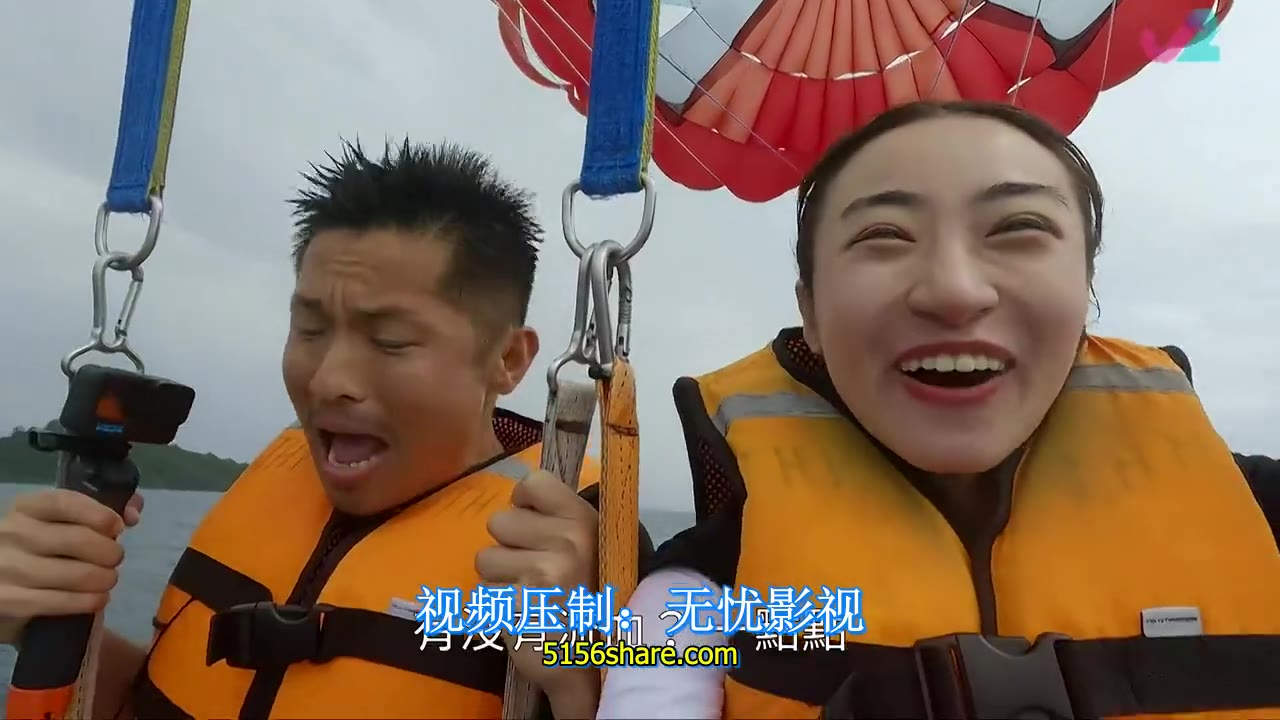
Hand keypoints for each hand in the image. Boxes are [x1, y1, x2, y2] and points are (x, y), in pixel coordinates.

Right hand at [0, 489, 143, 645]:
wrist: (2, 589)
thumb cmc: (38, 551)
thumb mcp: (57, 525)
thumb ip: (96, 512)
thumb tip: (132, 512)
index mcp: (25, 509)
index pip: (65, 502)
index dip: (99, 514)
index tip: (118, 526)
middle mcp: (11, 534)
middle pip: (78, 539)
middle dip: (110, 552)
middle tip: (115, 559)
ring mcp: (7, 568)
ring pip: (76, 573)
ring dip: (104, 579)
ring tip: (108, 580)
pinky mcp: (10, 601)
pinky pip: (62, 601)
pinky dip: (90, 601)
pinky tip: (98, 599)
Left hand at [477, 470, 598, 698]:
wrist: (593, 665)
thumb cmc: (586, 600)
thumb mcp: (588, 547)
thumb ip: (558, 520)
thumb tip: (518, 499)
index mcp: (585, 523)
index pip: (534, 483)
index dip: (524, 503)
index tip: (533, 524)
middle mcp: (566, 544)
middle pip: (499, 522)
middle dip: (508, 547)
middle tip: (535, 572)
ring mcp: (540, 577)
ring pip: (484, 559)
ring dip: (499, 579)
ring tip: (529, 596)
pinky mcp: (516, 608)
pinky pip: (483, 595)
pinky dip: (496, 608)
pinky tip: (524, 617)